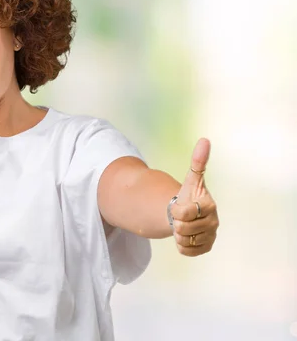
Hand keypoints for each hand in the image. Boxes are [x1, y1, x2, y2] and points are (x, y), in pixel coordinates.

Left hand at [170, 138, 218, 256]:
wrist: (189, 213)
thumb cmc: (190, 195)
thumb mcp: (192, 179)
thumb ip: (197, 162)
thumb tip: (204, 140)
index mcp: (209, 205)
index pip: (183, 213)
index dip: (177, 210)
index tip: (181, 205)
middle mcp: (214, 222)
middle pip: (181, 228)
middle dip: (176, 222)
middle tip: (182, 216)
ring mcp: (211, 236)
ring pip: (183, 240)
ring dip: (178, 233)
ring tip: (184, 225)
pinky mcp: (206, 248)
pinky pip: (186, 251)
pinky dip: (181, 245)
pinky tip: (186, 236)